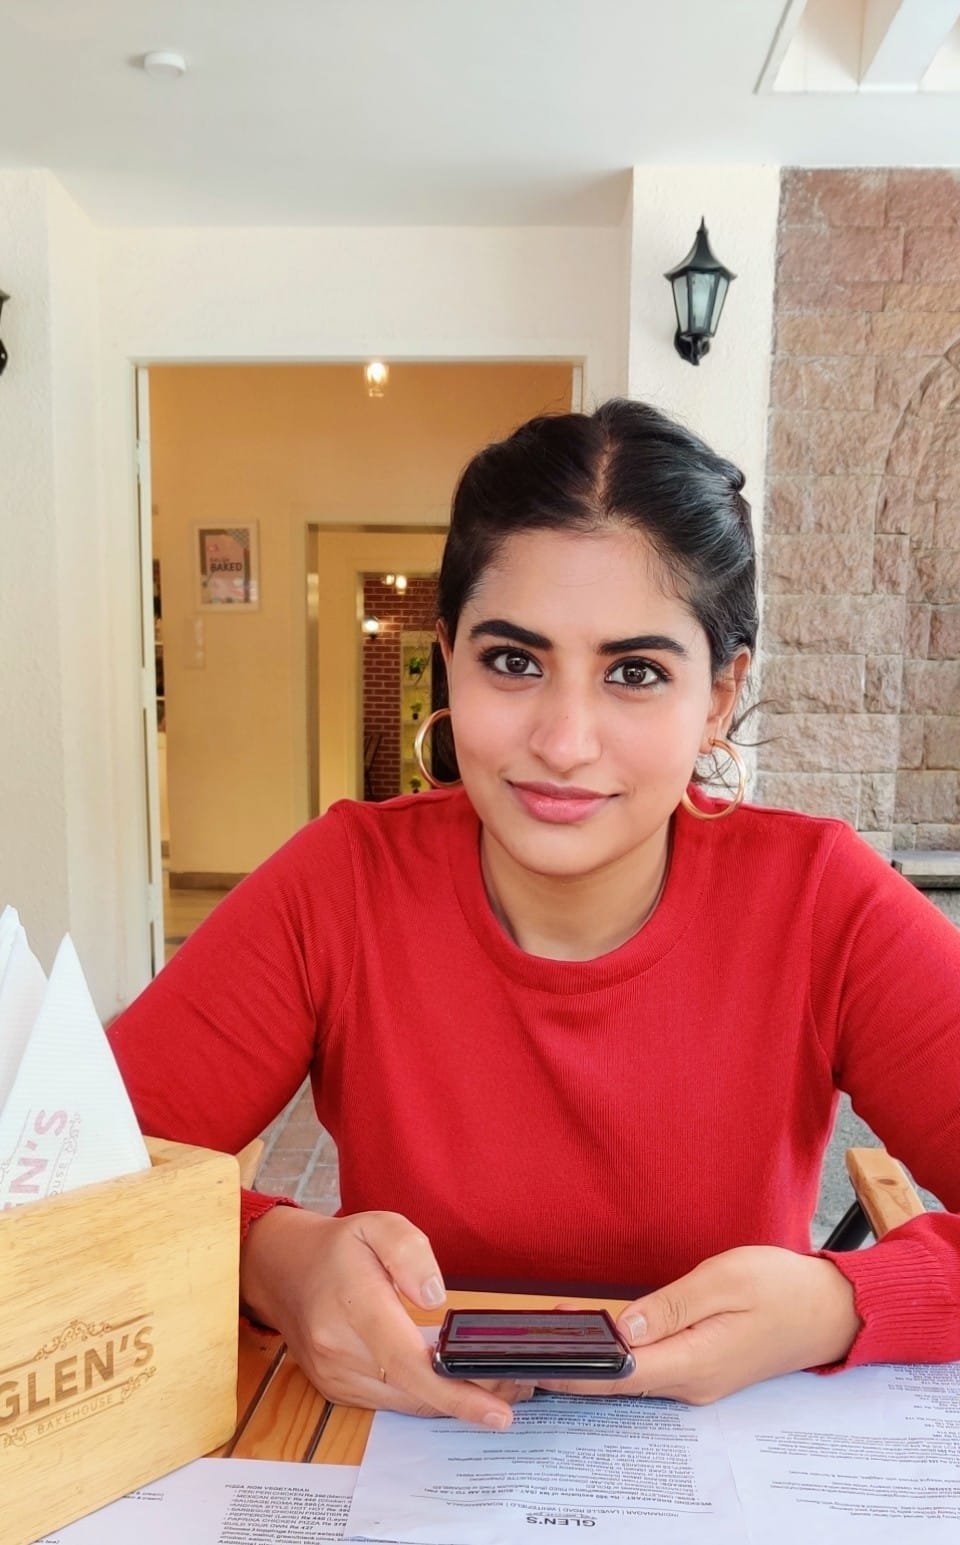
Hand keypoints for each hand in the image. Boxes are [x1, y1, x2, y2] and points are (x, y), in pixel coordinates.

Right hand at [240, 1205, 525, 1425]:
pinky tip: (451, 1383)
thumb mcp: (378, 1224)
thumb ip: (410, 1253)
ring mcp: (335, 1377)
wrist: (284, 1271)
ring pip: (406, 1404)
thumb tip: (437, 1297)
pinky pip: (391, 1403)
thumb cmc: (340, 1248)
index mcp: (354, 1304)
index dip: (454, 1392)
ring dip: (449, 1401)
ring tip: (493, 1387)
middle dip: (468, 1398)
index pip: (407, 1362)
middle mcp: (339, 1350)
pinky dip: (425, 1398)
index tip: (497, 1412)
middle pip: (414, 1392)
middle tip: (515, 1391)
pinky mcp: (337, 1390)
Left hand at [539, 1247, 860, 1404]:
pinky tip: (596, 1334)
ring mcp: (698, 1379)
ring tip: (549, 1334)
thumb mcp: (723, 1281)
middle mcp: (692, 1382)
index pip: (619, 1375)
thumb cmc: (782, 1288)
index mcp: (695, 1363)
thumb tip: (621, 1328)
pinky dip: (618, 1354)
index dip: (574, 1369)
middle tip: (527, 1344)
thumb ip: (669, 1307)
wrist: (831, 1310)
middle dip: (573, 1365)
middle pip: (619, 1381)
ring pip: (633, 1376)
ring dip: (593, 1359)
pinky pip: (650, 1367)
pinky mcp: (702, 1368)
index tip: (536, 1360)